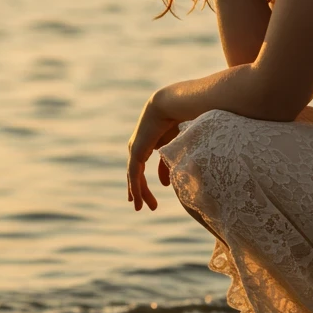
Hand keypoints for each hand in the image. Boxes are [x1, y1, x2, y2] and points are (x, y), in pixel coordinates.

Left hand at [127, 93, 181, 210]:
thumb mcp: (176, 145)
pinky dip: (136, 189)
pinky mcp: (135, 152)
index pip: (142, 165)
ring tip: (141, 207)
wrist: (171, 105)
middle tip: (139, 205)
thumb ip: (169, 163)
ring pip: (134, 176)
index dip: (144, 180)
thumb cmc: (179, 118)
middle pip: (136, 173)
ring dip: (138, 193)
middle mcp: (138, 146)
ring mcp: (135, 149)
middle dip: (138, 189)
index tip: (147, 194)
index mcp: (148, 142)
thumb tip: (164, 183)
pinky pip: (134, 175)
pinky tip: (138, 201)